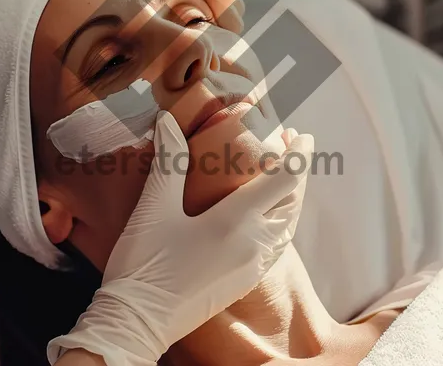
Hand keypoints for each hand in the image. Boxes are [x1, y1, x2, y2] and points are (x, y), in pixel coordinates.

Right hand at [46, 112, 311, 365]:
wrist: (139, 322)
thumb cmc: (144, 265)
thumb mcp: (153, 208)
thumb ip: (168, 162)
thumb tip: (168, 122)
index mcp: (236, 221)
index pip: (286, 179)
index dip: (299, 153)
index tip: (302, 134)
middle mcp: (255, 244)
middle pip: (294, 201)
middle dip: (298, 172)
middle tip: (289, 148)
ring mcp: (253, 266)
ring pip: (289, 225)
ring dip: (291, 198)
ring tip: (281, 178)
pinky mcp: (245, 282)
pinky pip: (277, 245)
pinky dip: (281, 222)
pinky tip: (265, 217)